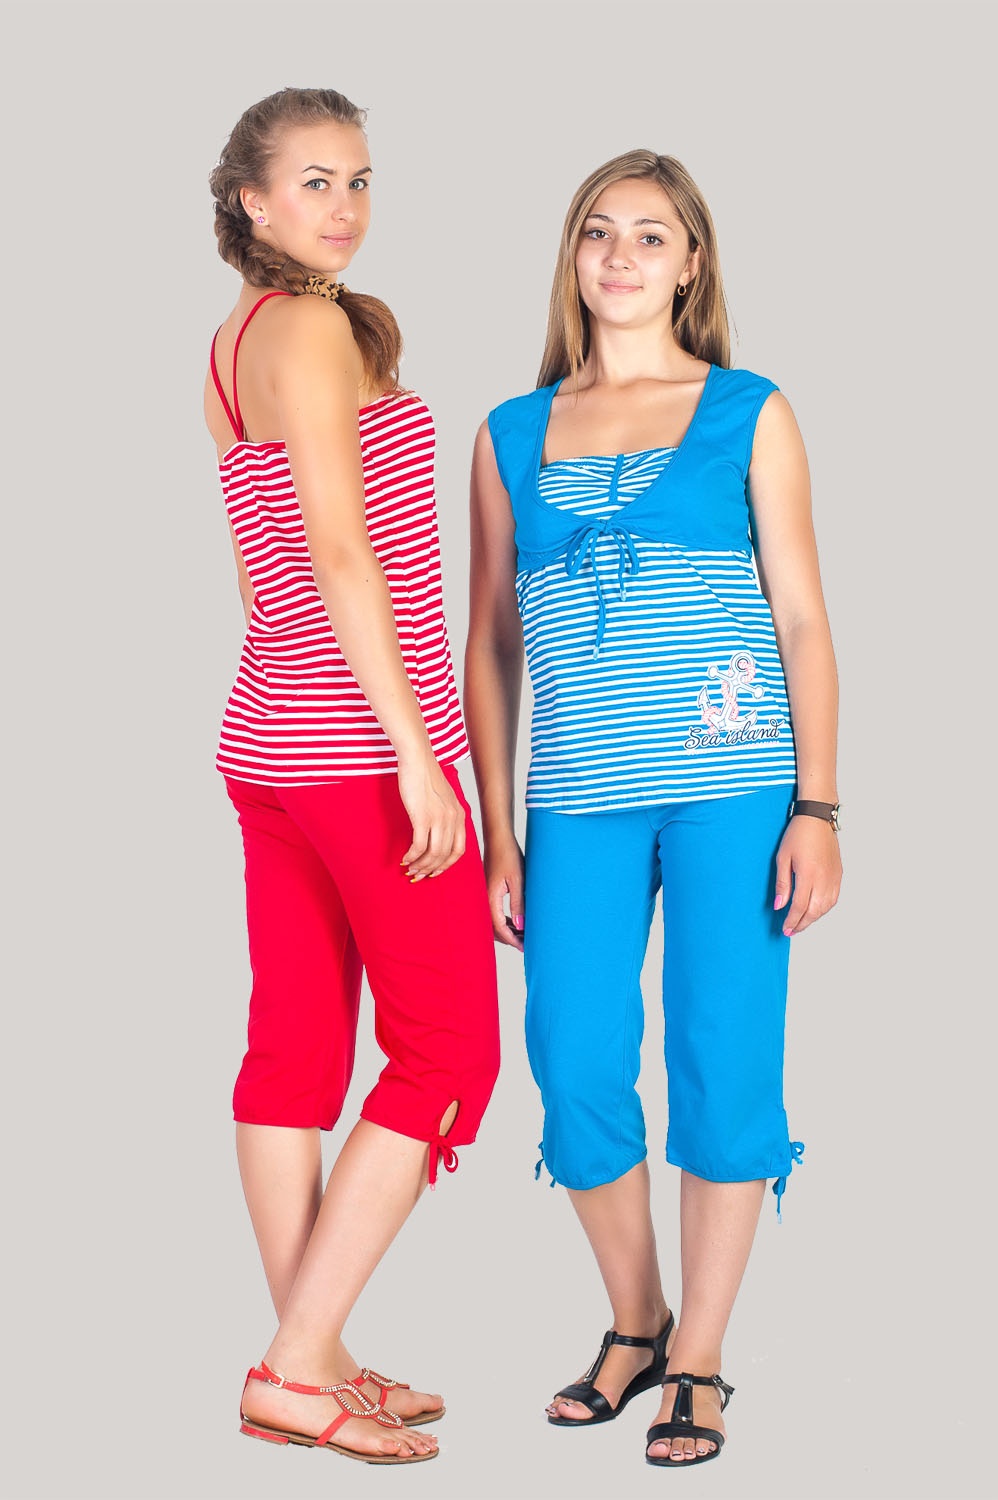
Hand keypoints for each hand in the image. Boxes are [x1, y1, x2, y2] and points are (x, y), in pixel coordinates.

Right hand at [397, 756, 466, 879]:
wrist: (417, 759)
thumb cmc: (425, 776)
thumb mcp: (443, 797)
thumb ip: (444, 814)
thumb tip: (435, 834)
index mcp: (459, 815)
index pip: (459, 850)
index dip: (446, 865)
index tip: (435, 871)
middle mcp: (453, 819)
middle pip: (445, 855)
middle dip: (431, 869)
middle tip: (419, 875)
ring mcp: (439, 818)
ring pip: (433, 854)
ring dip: (420, 865)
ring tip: (410, 869)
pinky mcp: (423, 816)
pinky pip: (419, 846)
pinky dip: (412, 856)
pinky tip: (405, 858)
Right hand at [483, 833, 524, 949]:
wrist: (498, 839)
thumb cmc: (508, 855)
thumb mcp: (518, 880)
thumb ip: (519, 904)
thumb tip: (521, 926)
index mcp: (491, 898)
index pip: (500, 928)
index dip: (512, 939)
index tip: (524, 946)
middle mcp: (485, 899)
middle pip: (495, 929)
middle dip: (510, 938)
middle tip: (526, 944)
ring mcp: (485, 896)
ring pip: (494, 922)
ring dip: (507, 930)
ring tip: (523, 935)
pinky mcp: (488, 892)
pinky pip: (494, 912)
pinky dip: (505, 921)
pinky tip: (516, 922)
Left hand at [774, 816, 841, 935]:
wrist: (817, 818)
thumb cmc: (798, 834)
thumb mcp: (783, 857)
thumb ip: (782, 884)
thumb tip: (780, 905)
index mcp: (808, 874)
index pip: (800, 906)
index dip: (792, 920)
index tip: (785, 929)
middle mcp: (824, 878)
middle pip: (814, 911)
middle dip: (802, 923)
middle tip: (792, 930)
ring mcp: (833, 877)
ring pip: (826, 907)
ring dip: (814, 918)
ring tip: (802, 922)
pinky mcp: (839, 874)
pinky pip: (834, 898)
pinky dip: (825, 908)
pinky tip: (816, 910)